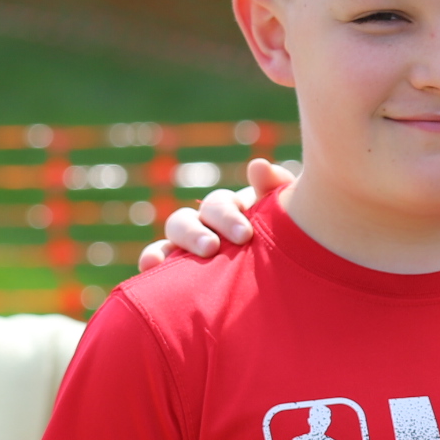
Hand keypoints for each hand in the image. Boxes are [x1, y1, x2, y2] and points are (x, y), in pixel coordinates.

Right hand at [137, 158, 295, 268]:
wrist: (292, 271)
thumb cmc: (288, 237)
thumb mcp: (286, 214)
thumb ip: (276, 188)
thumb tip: (258, 165)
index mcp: (231, 210)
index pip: (219, 205)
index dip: (227, 217)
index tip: (245, 235)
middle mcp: (205, 226)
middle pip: (186, 221)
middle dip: (196, 234)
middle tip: (212, 249)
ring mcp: (188, 249)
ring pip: (167, 243)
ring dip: (164, 248)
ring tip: (161, 262)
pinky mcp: (178, 273)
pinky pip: (159, 267)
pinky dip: (150, 262)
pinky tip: (147, 267)